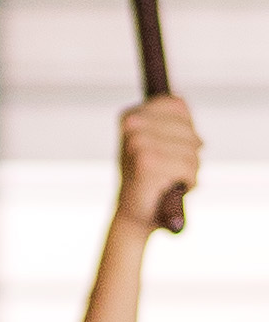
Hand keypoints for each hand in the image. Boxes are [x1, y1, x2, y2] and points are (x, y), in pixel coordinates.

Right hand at [121, 94, 203, 234]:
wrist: (134, 216)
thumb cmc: (150, 180)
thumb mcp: (162, 143)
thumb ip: (174, 121)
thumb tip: (185, 110)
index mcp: (130, 116)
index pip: (177, 105)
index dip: (185, 129)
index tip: (169, 148)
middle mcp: (130, 125)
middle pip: (188, 129)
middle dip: (189, 151)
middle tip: (168, 170)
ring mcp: (137, 143)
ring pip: (192, 149)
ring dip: (189, 169)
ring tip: (169, 180)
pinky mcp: (146, 163)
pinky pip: (189, 166)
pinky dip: (188, 181)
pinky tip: (170, 190)